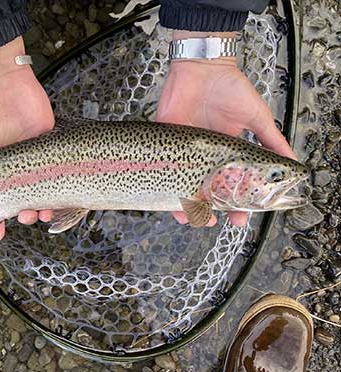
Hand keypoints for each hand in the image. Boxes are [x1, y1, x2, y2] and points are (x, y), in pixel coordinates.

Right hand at [0, 37, 53, 240]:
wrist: (2, 76)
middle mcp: (11, 165)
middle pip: (17, 199)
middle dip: (18, 215)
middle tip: (19, 220)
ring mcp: (31, 156)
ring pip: (38, 191)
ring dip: (38, 207)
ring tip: (36, 215)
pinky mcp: (48, 144)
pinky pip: (55, 172)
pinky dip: (57, 189)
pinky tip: (55, 202)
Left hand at [156, 32, 295, 226]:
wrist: (202, 66)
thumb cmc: (230, 88)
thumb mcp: (257, 117)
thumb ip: (271, 141)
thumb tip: (293, 164)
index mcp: (226, 152)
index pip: (231, 183)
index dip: (237, 202)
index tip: (241, 217)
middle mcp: (204, 154)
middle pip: (205, 190)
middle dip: (211, 209)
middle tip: (216, 221)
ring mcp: (184, 149)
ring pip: (182, 185)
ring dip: (186, 205)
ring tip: (193, 218)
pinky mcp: (166, 140)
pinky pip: (163, 168)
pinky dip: (166, 186)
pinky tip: (172, 201)